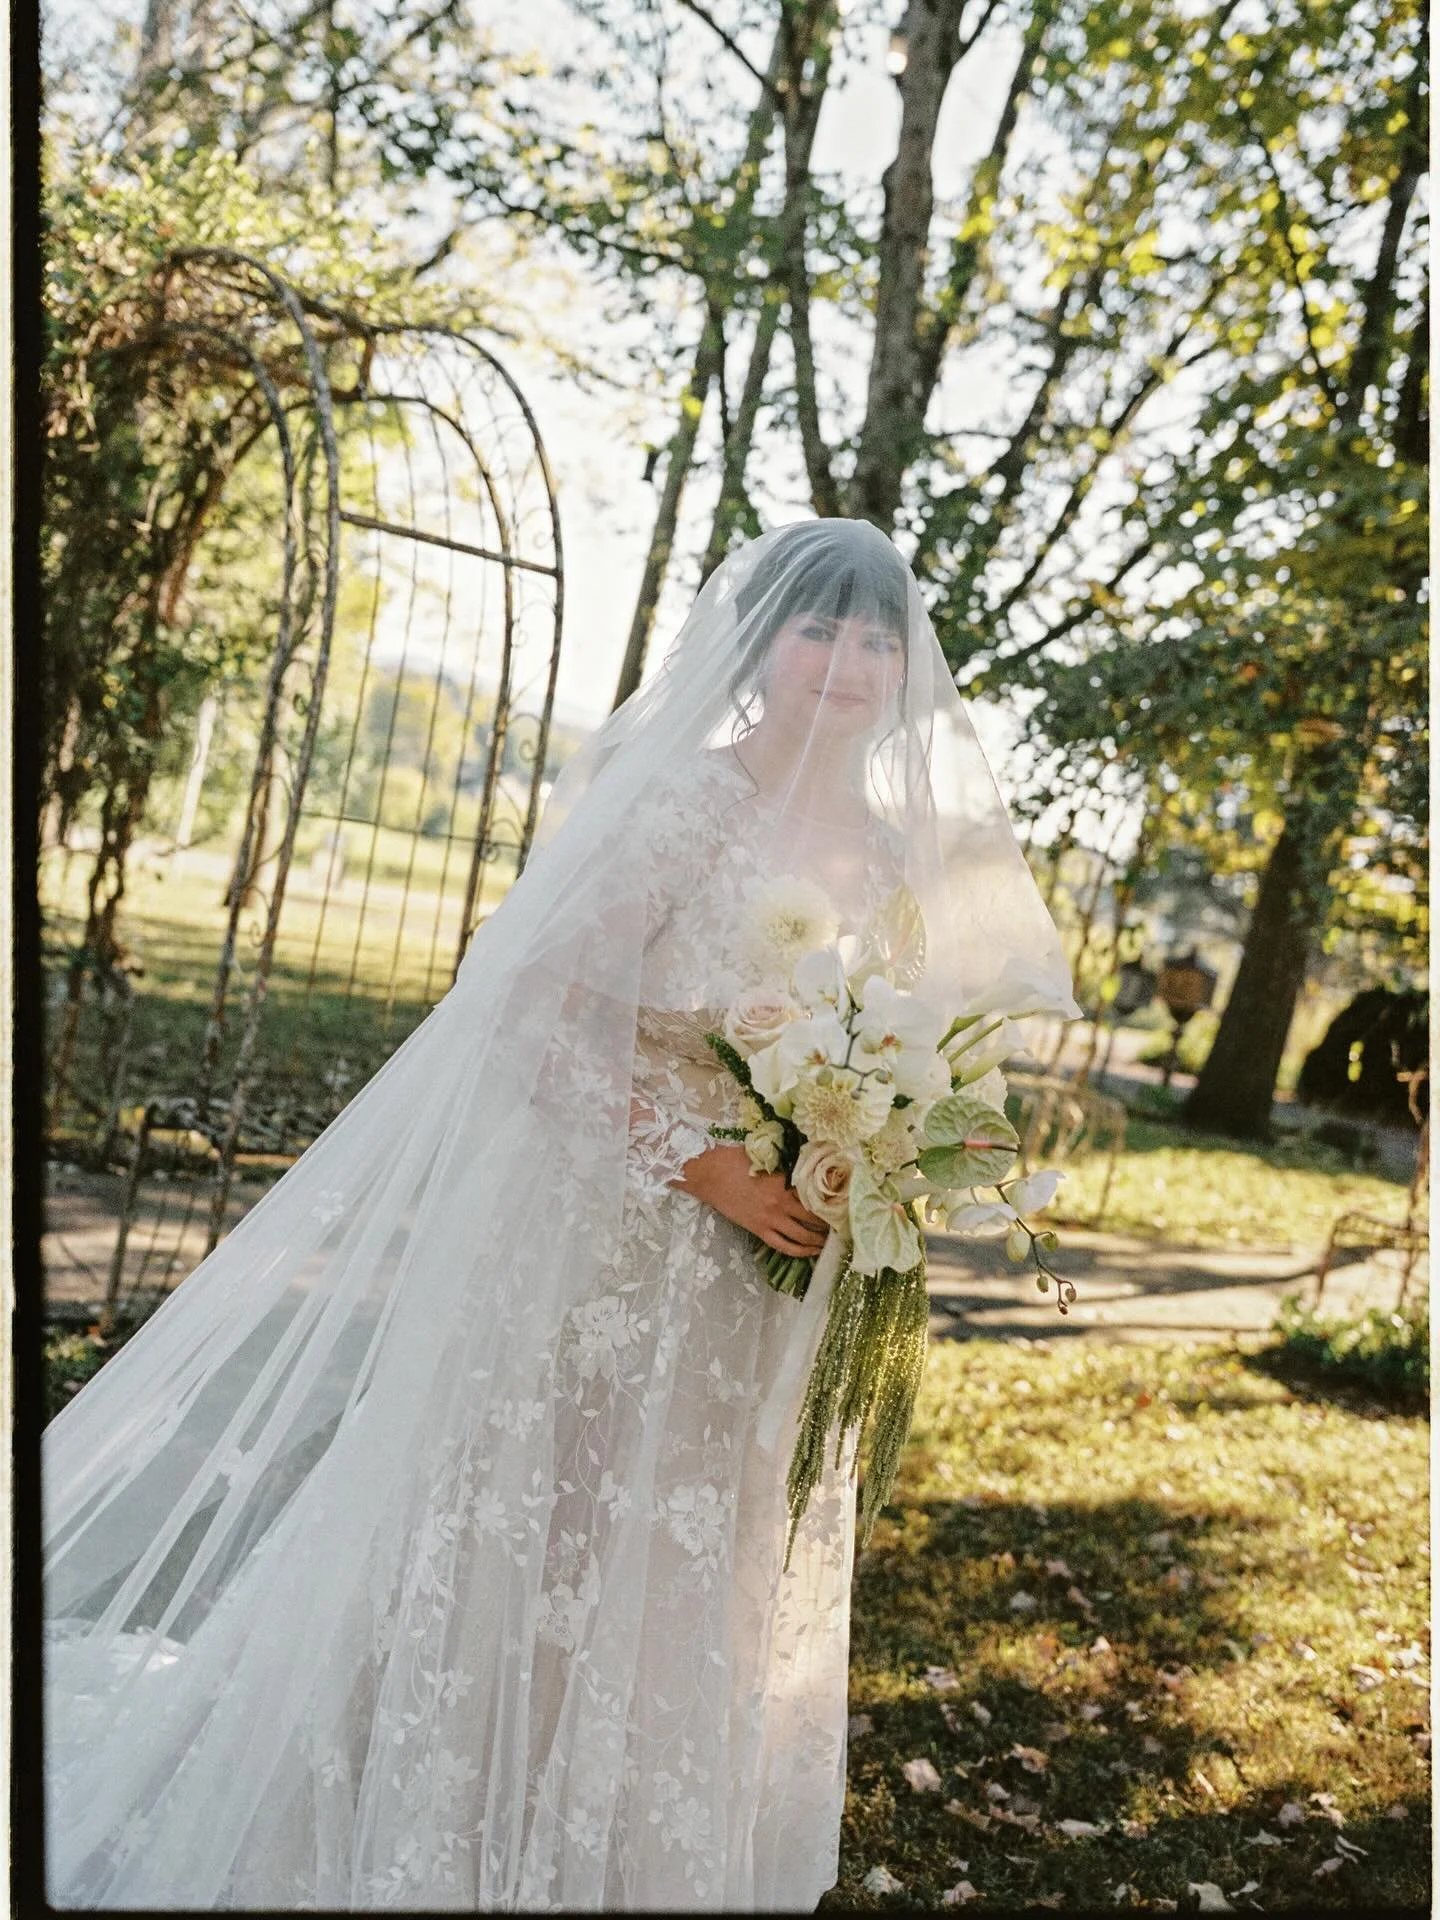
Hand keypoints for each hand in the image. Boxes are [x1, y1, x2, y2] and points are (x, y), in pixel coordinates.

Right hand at [674, 1143, 830, 1256]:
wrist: (711, 1174)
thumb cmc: (736, 1160)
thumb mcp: (767, 1158)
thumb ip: (786, 1166)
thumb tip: (806, 1166)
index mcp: (784, 1183)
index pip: (815, 1197)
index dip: (831, 1204)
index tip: (843, 1206)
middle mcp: (781, 1204)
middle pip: (813, 1219)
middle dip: (829, 1226)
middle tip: (840, 1228)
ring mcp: (769, 1220)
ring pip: (801, 1237)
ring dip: (817, 1241)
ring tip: (828, 1242)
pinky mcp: (758, 1230)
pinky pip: (783, 1246)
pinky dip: (799, 1251)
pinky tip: (809, 1251)